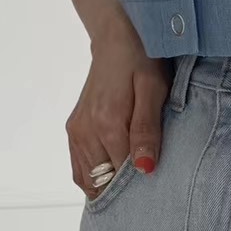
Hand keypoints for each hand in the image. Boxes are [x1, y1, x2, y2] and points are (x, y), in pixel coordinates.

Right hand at [65, 21, 172, 199]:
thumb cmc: (142, 61)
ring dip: (107, 187)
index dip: (140, 186)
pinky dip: (93, 178)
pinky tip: (112, 178)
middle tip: (147, 192)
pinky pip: (79, 168)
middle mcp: (86, 132)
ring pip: (88, 178)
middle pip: (102, 181)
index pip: (122, 175)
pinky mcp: (74, 128)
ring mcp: (76, 131)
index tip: (157, 188)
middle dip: (123, 190)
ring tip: (131, 188)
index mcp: (108, 124)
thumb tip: (144, 169)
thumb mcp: (154, 91)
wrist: (116, 38)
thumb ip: (147, 131)